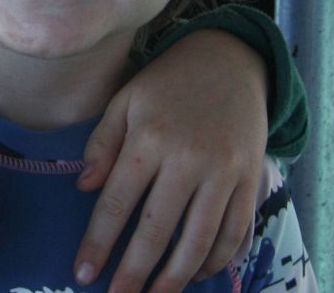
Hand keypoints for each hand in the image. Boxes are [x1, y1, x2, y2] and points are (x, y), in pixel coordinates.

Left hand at [73, 29, 267, 291]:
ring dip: (175, 276)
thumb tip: (83, 187)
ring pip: (199, 239)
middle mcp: (187, 158)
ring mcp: (224, 171)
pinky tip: (196, 273)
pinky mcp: (250, 179)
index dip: (98, 242)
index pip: (116, 202)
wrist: (229, 61)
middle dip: (134, 272)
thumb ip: (102, 143)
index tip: (83, 273)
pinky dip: (216, 259)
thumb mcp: (125, 100)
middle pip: (157, 229)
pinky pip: (235, 231)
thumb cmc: (167, 84)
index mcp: (148, 138)